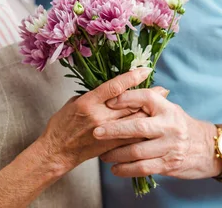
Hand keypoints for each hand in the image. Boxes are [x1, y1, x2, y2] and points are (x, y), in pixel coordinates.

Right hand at [39, 68, 158, 171]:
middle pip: (130, 103)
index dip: (132, 77)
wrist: (57, 151)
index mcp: (88, 102)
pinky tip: (153, 124)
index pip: (115, 87)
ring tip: (163, 104)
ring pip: (134, 120)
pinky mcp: (111, 145)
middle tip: (163, 89)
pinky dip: (143, 129)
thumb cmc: (63, 123)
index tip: (145, 70)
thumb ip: (95, 95)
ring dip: (150, 112)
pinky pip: (132, 136)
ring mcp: (107, 132)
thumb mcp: (75, 101)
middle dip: (149, 95)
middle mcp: (100, 116)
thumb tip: (115, 89)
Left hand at [95, 89, 221, 179]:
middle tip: (96, 131)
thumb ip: (149, 102)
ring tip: (102, 154)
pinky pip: (143, 168)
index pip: (146, 97)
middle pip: (138, 126)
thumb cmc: (180, 125)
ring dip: (116, 154)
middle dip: (114, 129)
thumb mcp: (169, 109)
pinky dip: (126, 169)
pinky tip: (115, 169)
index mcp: (168, 108)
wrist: (208, 148)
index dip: (126, 98)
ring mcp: (170, 147)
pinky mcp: (168, 165)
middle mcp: (170, 126)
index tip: (108, 101)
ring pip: (137, 151)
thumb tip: (119, 92)